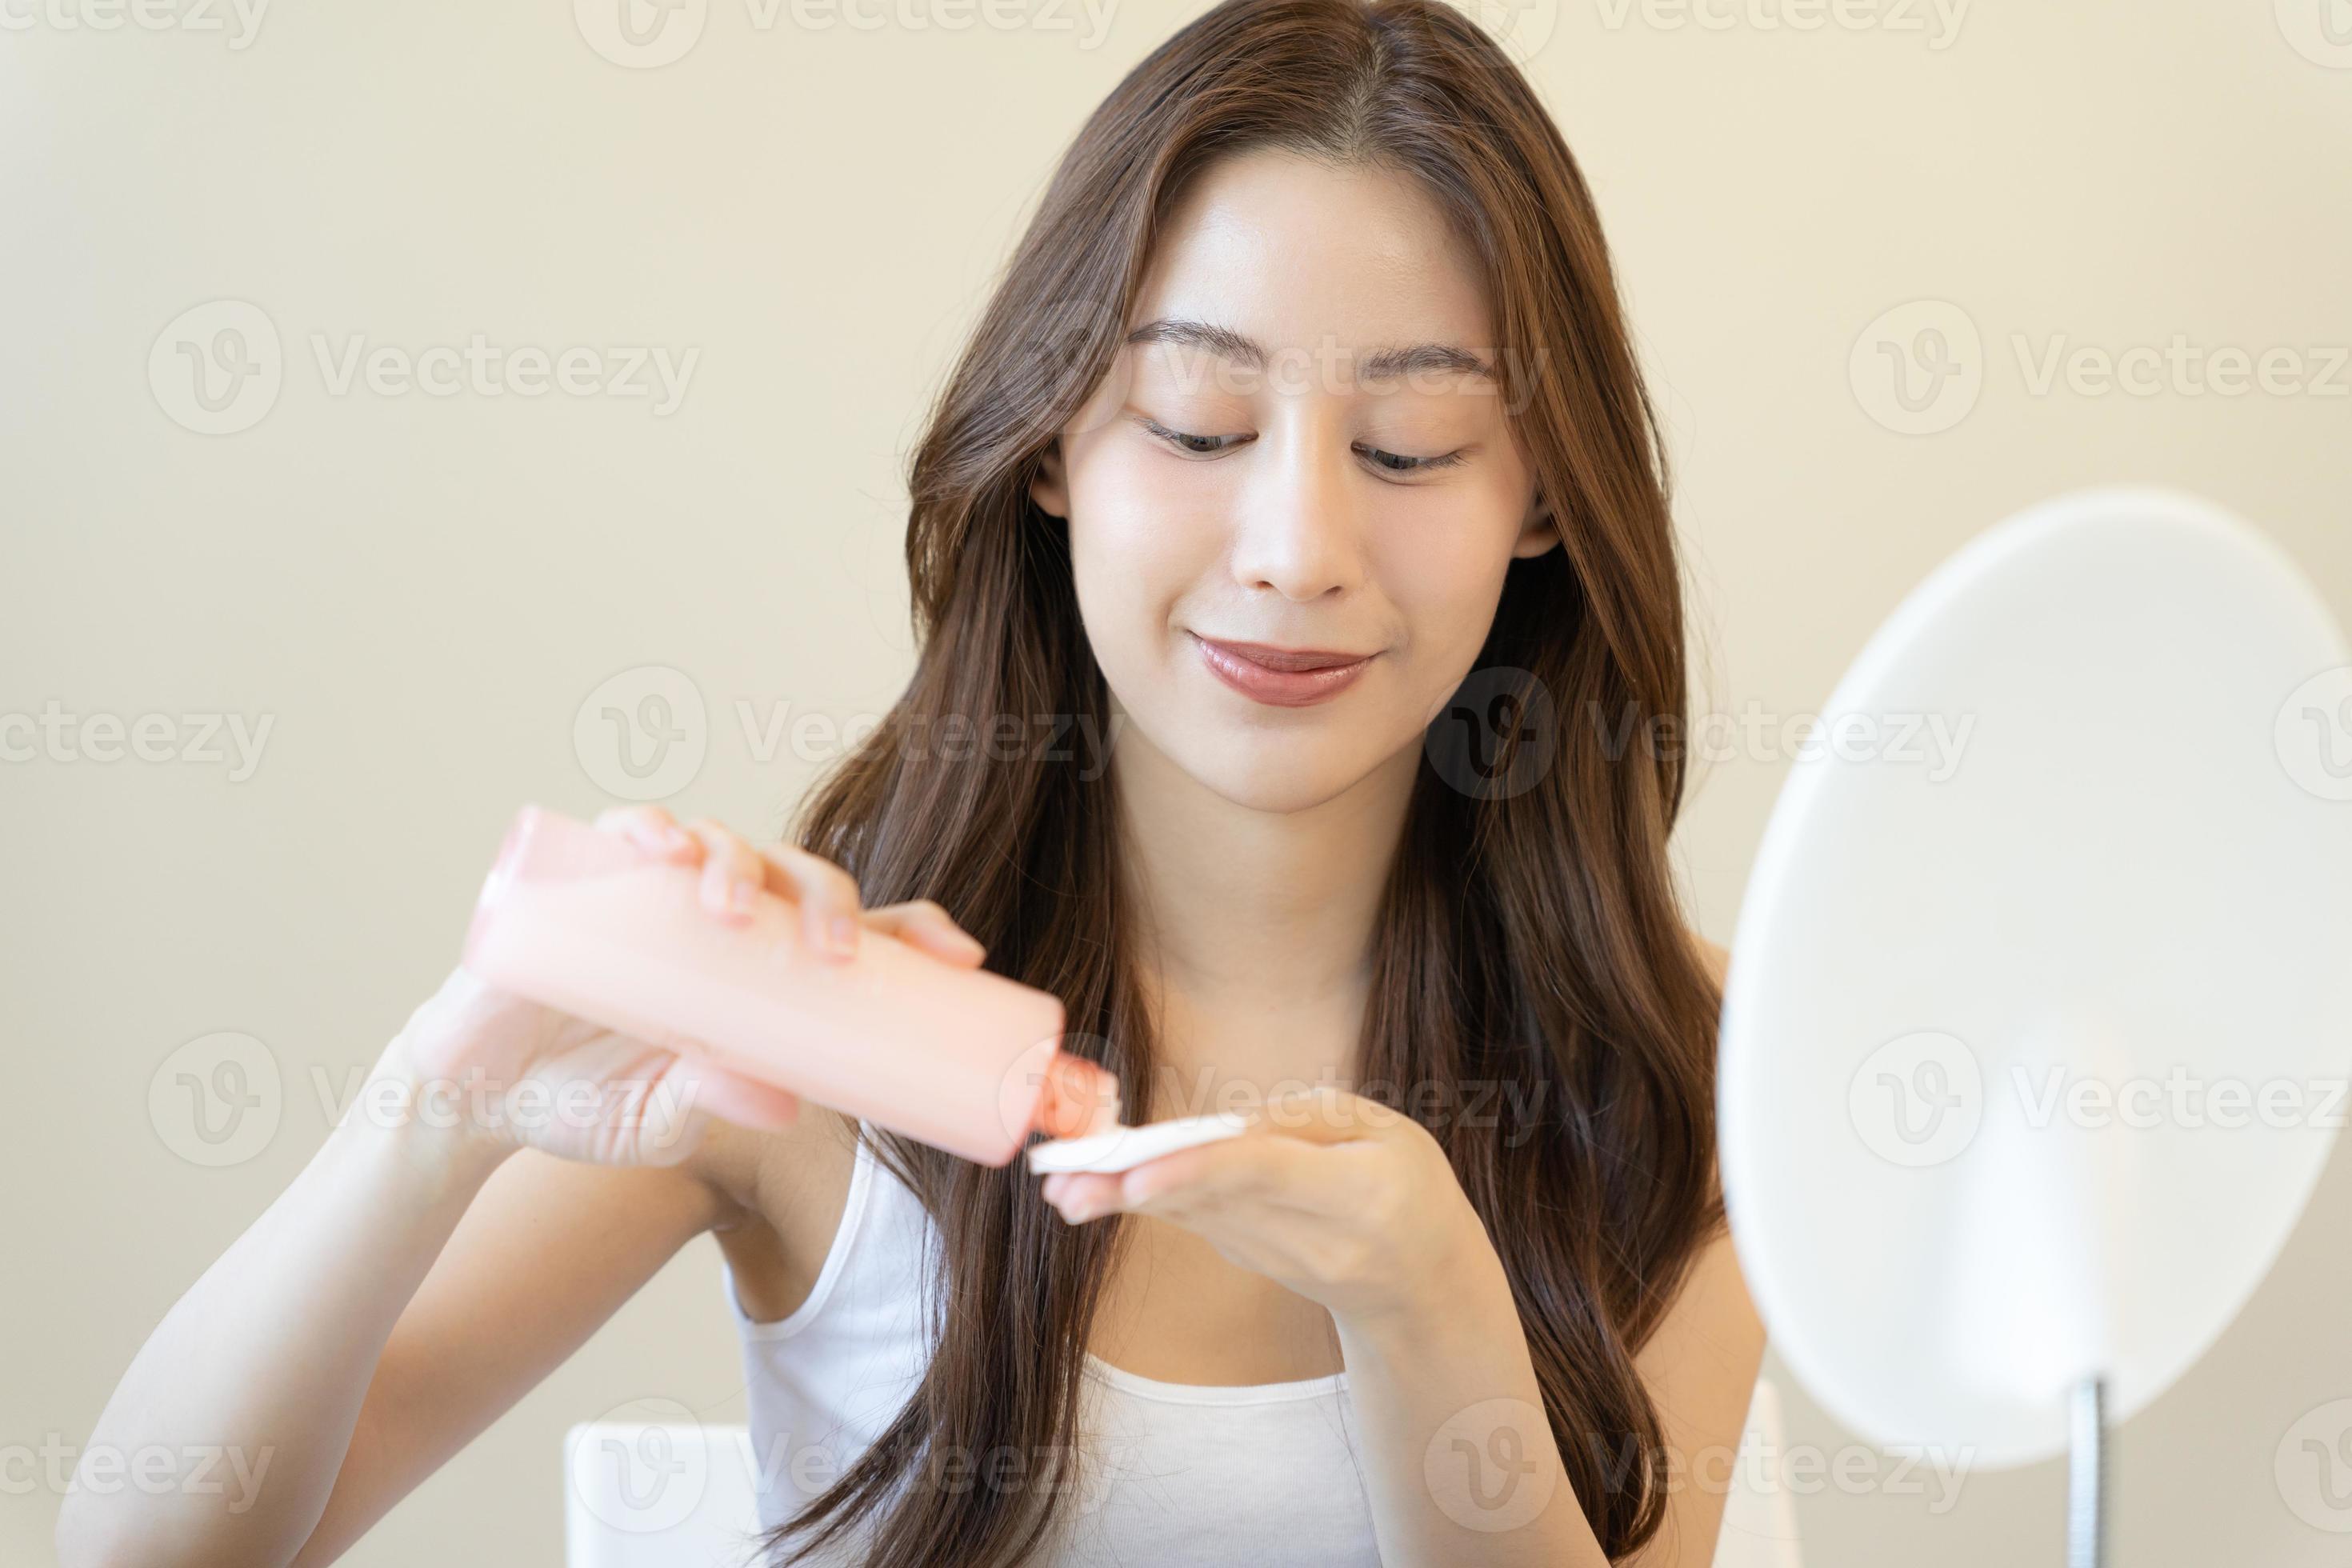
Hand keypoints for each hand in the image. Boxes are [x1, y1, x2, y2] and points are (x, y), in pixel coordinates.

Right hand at [389, 804, 998, 1166]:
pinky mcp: (589, 878)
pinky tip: (660, 847)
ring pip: (725, 844)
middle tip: (834, 953)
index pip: (855, 932)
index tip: (961, 956)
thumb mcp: (661, 1121)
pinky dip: (650, 828)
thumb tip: (784, 1104)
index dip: (912, 932)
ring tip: (728, 911)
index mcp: (759, 973)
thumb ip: (714, 1103)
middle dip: (830, 903)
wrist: (472, 1096)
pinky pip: (631, 830)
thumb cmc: (582, 1103)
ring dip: (735, 864)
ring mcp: (657, 893)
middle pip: (800, 878)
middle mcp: (719, 920)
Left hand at [1037, 1085, 1499, 1332]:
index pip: (1265, 1177)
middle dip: (1134, 1188)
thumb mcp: (1391, 1133)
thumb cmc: (1410, 1189)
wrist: (1423, 1289)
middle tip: (1065, 1181)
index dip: (1198, 1172)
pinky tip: (1095, 1185)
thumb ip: (1310, 1119)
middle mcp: (1307, 1238)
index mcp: (1355, 1195)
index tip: (1139, 1174)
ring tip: (1059, 1183)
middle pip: (1211, 1202)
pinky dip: (1147, 1198)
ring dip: (1120, 1198)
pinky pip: (1196, 1221)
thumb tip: (1227, 1124)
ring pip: (1191, 1216)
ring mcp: (1274, 1260)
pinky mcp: (1250, 1261)